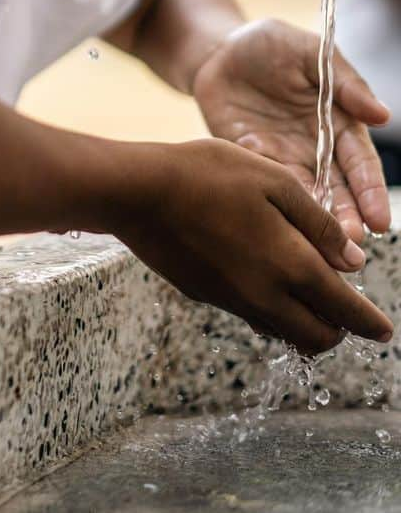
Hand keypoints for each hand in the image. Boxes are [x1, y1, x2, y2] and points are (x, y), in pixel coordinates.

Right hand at [114, 137, 393, 355]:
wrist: (136, 191)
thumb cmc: (206, 174)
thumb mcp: (272, 180)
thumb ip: (316, 222)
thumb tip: (350, 259)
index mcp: (291, 264)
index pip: (344, 311)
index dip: (370, 323)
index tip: (384, 331)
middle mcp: (265, 294)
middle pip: (316, 338)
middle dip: (338, 331)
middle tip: (345, 311)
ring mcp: (232, 299)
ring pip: (283, 331)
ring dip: (304, 322)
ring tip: (306, 293)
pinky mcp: (206, 294)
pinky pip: (251, 315)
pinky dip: (270, 310)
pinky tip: (263, 277)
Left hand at [189, 17, 391, 243]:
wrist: (216, 49)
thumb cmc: (271, 44)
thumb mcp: (312, 53)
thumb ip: (346, 84)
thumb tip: (383, 116)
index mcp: (337, 121)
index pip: (359, 162)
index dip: (369, 190)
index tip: (379, 220)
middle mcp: (314, 146)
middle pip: (336, 188)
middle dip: (347, 217)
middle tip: (353, 245)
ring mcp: (282, 155)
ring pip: (303, 195)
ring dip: (315, 221)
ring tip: (324, 248)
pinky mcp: (248, 157)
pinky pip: (264, 183)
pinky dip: (276, 203)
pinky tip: (283, 226)